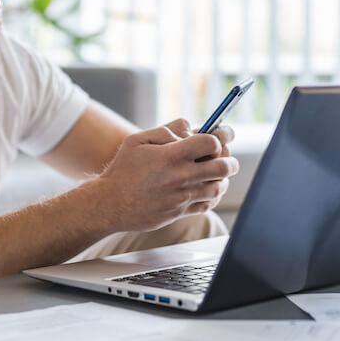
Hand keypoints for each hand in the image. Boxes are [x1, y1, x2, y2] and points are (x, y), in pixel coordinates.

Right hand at [92, 118, 238, 232]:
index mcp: (171, 156)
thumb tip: (190, 128)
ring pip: (219, 186)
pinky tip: (208, 186)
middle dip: (229, 157)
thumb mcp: (138, 139)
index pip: (211, 142)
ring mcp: (183, 197)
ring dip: (223, 176)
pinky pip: (209, 203)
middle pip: (223, 165)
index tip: (218, 135)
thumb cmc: (123, 169)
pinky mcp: (181, 212)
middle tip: (226, 154)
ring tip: (217, 170)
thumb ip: (167, 129)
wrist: (110, 204)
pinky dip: (214, 194)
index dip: (218, 136)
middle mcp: (181, 177)